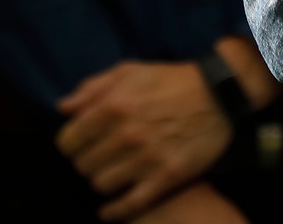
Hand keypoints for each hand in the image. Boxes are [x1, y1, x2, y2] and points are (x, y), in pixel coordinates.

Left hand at [57, 39, 277, 222]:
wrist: (220, 96)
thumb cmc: (171, 81)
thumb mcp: (131, 71)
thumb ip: (93, 87)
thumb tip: (63, 108)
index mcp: (114, 105)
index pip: (68, 141)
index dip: (71, 143)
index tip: (80, 144)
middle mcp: (126, 134)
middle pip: (83, 165)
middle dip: (87, 161)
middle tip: (100, 156)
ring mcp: (146, 158)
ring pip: (101, 185)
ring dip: (103, 180)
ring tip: (113, 172)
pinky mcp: (166, 177)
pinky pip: (128, 205)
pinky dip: (114, 211)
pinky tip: (109, 210)